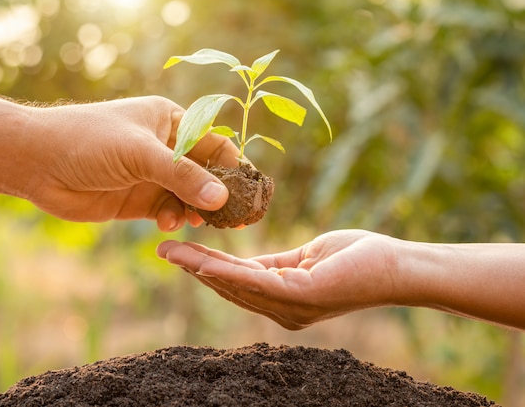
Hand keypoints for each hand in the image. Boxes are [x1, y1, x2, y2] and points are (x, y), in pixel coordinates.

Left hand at [21, 96, 239, 229]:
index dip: (233, 166)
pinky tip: (167, 224)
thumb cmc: (88, 141)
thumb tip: (222, 199)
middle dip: (217, 194)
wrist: (36, 162)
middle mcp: (165, 147)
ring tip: (196, 221)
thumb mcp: (140, 154)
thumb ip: (182, 177)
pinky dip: (174, 219)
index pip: (214, 142)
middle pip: (205, 172)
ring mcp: (151, 175)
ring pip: (188, 196)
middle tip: (232, 218)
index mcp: (170, 120)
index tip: (249, 192)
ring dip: (195, 209)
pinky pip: (168, 211)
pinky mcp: (138, 200)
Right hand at [157, 230, 398, 328]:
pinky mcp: (301, 296)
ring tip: (173, 251)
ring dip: (200, 268)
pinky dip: (226, 272)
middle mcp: (281, 310)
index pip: (236, 283)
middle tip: (163, 250)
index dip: (205, 268)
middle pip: (228, 287)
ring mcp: (291, 307)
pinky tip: (202, 261)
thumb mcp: (306, 259)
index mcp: (282, 300)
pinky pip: (255, 282)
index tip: (179, 252)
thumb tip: (248, 264)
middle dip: (193, 268)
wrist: (396, 265)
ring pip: (235, 285)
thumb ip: (276, 265)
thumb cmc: (357, 258)